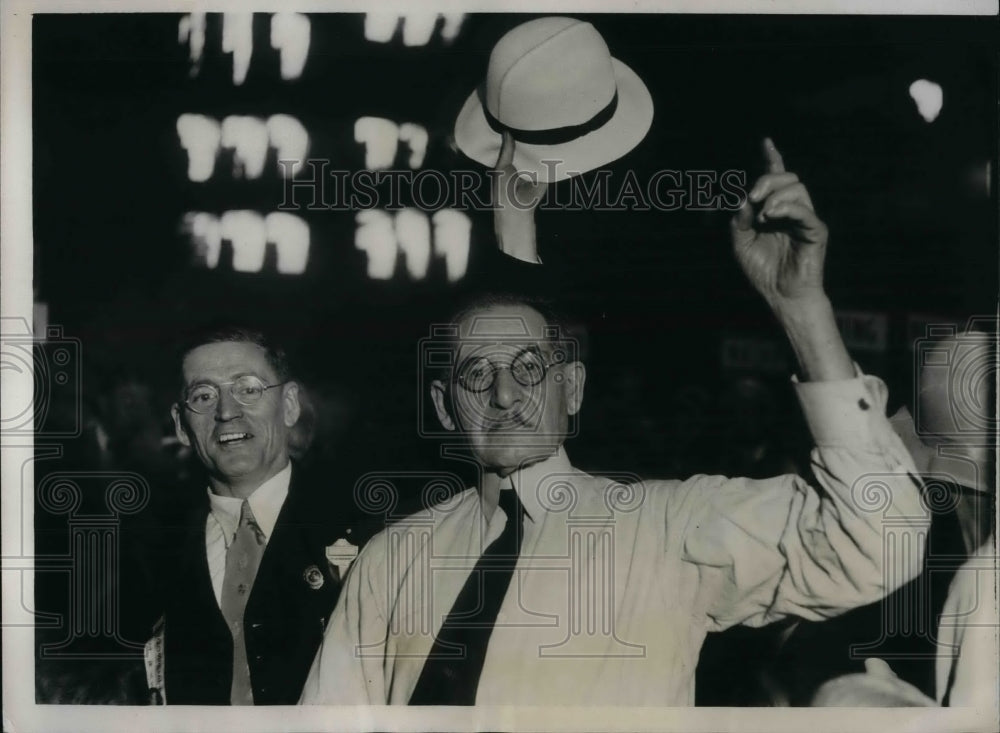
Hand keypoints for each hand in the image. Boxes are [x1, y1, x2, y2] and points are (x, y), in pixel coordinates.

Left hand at [493, 131, 547, 262]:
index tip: (518, 118)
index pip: (515, 145)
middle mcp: (523, 164)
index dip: (516, 134)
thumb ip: (506, 151)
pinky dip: (551, 155)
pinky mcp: (545, 174)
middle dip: (530, 137)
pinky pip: (549, 162)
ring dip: (541, 145)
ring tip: (546, 125)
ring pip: (539, 153)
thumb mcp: (501, 167)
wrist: (516, 209)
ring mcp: (535, 169)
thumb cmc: (503, 190)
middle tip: (533, 119)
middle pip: (528, 147)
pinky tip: (555, 140)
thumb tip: (507, 132)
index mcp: (511, 162)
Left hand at [731, 138, 828, 311]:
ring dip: (776, 195)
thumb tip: (741, 200)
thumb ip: (739, 221)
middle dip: (767, 180)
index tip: (766, 143)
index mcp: (774, 210)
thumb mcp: (741, 244)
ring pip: (798, 189)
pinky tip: (772, 215)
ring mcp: (805, 219)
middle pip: (787, 178)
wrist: (780, 295)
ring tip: (764, 214)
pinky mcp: (815, 231)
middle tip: (752, 197)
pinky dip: (788, 208)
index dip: (772, 159)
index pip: (776, 179)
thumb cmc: (763, 271)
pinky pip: (806, 211)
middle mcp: (791, 211)